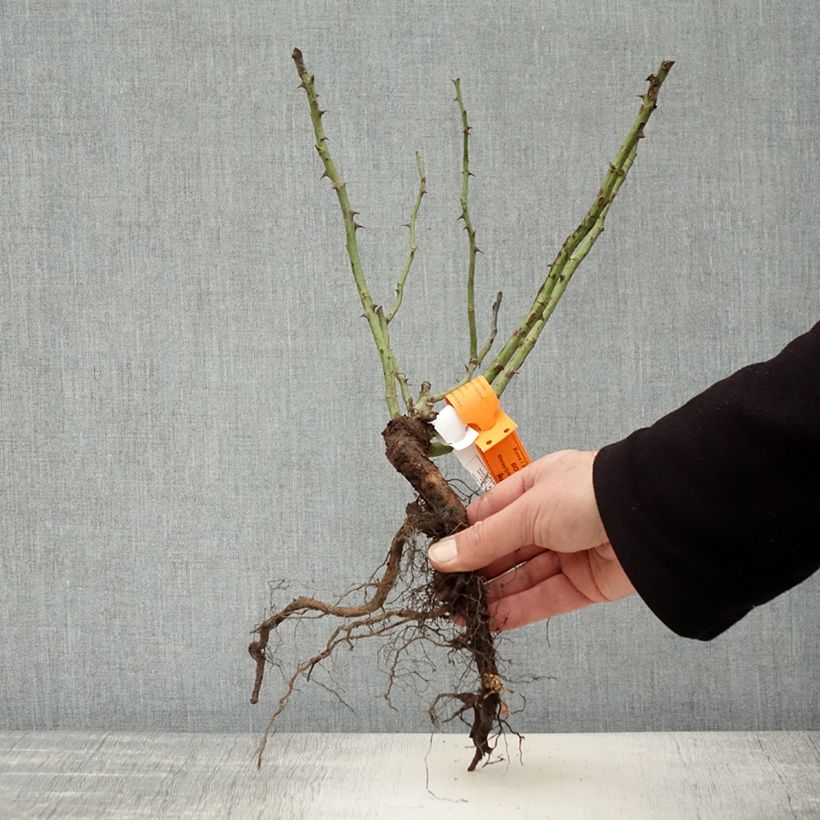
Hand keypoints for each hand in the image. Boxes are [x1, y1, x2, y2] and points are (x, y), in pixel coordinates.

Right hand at [427, 450, 634, 630]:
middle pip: (504, 549)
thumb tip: (440, 556)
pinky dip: (518, 610)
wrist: (653, 517)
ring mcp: (568, 551)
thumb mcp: (525, 512)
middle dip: (476, 572)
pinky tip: (491, 621)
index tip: (438, 560)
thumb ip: (484, 540)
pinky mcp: (586, 584)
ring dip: (492, 596)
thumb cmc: (587, 495)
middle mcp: (550, 518)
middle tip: (445, 596)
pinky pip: (545, 598)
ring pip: (523, 577)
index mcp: (534, 487)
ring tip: (461, 615)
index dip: (464, 537)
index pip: (489, 515)